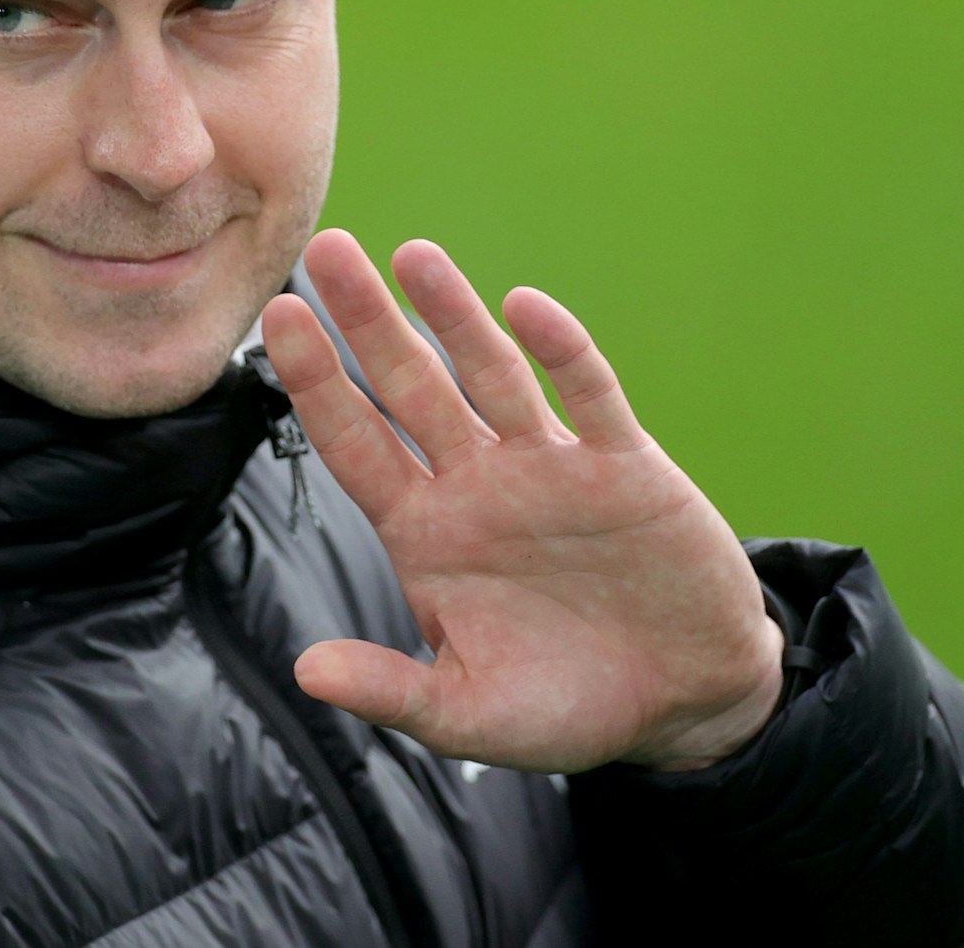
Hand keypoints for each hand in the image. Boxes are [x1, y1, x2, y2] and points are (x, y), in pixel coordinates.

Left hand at [259, 229, 782, 773]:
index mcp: (426, 532)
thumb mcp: (471, 715)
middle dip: (367, 320)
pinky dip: (560, 351)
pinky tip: (526, 308)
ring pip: (491, 373)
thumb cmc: (567, 706)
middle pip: (410, 386)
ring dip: (455, 314)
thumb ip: (393, 690)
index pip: (354, 443)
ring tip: (414, 256)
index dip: (316, 382)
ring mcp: (548, 466)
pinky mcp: (624, 465)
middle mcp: (477, 483)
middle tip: (325, 249)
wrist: (685, 702)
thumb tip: (306, 670)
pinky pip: (588, 396)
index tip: (277, 320)